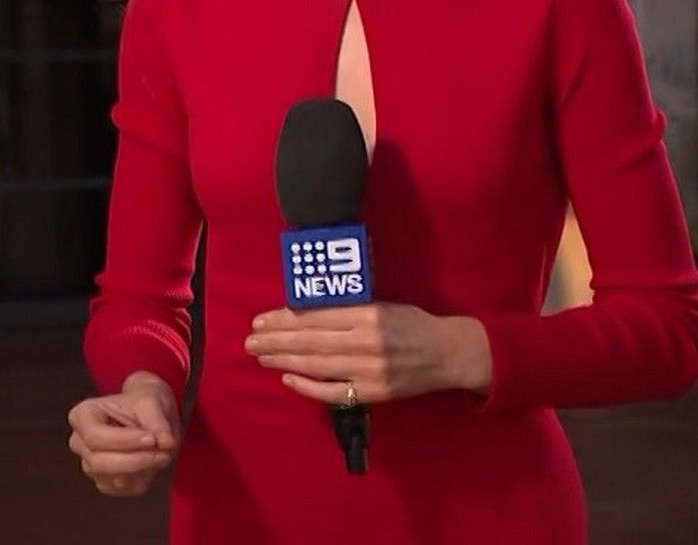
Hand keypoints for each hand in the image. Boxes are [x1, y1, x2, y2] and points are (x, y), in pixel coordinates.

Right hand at [65, 371, 180, 496]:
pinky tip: (153, 464)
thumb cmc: (144, 403)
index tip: (152, 439)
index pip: (94, 436)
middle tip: (165, 452)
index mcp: (83, 415)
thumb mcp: (153, 401)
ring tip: (163, 454)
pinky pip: (123, 490)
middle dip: (135, 460)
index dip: (124, 441)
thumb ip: (158, 420)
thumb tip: (166, 442)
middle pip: (98, 462)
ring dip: (141, 470)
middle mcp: (80, 442)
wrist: (147, 416)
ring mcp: (90, 464)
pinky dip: (142, 480)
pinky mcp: (104, 482)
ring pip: (111, 479)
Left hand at [244, 303, 492, 405]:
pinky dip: (308, 386)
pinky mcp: (373, 393)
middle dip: (275, 341)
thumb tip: (301, 312)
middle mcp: (366, 342)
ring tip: (260, 356)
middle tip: (249, 341)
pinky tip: (287, 378)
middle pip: (310, 341)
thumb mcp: (381, 305)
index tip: (260, 320)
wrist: (448, 353)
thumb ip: (346, 310)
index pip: (316, 317)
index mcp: (368, 314)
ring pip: (317, 365)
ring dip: (283, 361)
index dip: (284, 319)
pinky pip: (333, 392)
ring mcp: (369, 370)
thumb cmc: (412, 323)